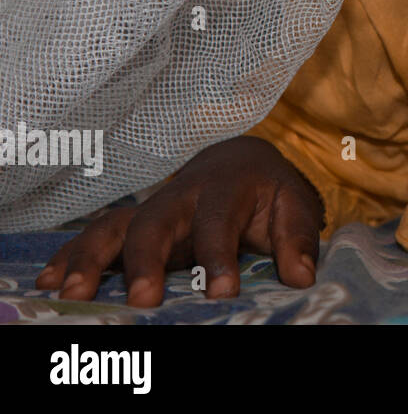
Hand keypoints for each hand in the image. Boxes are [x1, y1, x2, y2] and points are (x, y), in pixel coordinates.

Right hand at [35, 136, 324, 306]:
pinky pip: (95, 236)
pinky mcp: (133, 224)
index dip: (219, 257)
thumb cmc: (268, 192)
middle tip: (142, 300)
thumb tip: (303, 276)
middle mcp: (180, 196)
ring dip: (91, 258)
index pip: (218, 222)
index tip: (222, 293)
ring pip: (114, 226)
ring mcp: (152, 209)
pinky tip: (49, 282)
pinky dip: (70, 256)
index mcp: (224, 188)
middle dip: (146, 259)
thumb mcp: (293, 206)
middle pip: (155, 221)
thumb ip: (298, 239)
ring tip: (73, 293)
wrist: (240, 162)